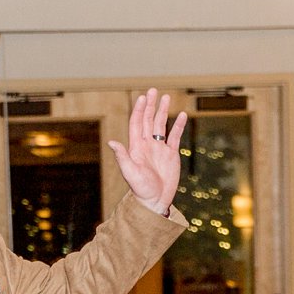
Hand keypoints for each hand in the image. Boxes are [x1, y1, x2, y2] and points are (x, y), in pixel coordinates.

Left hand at [108, 86, 188, 216]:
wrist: (155, 202)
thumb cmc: (141, 190)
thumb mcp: (130, 173)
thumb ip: (122, 156)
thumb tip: (111, 142)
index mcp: (136, 147)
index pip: (136, 123)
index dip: (139, 110)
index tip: (143, 97)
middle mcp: (147, 145)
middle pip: (147, 120)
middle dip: (150, 105)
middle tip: (153, 91)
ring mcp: (159, 149)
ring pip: (160, 125)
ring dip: (162, 111)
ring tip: (166, 97)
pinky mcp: (171, 155)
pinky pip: (175, 137)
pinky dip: (178, 126)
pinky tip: (181, 115)